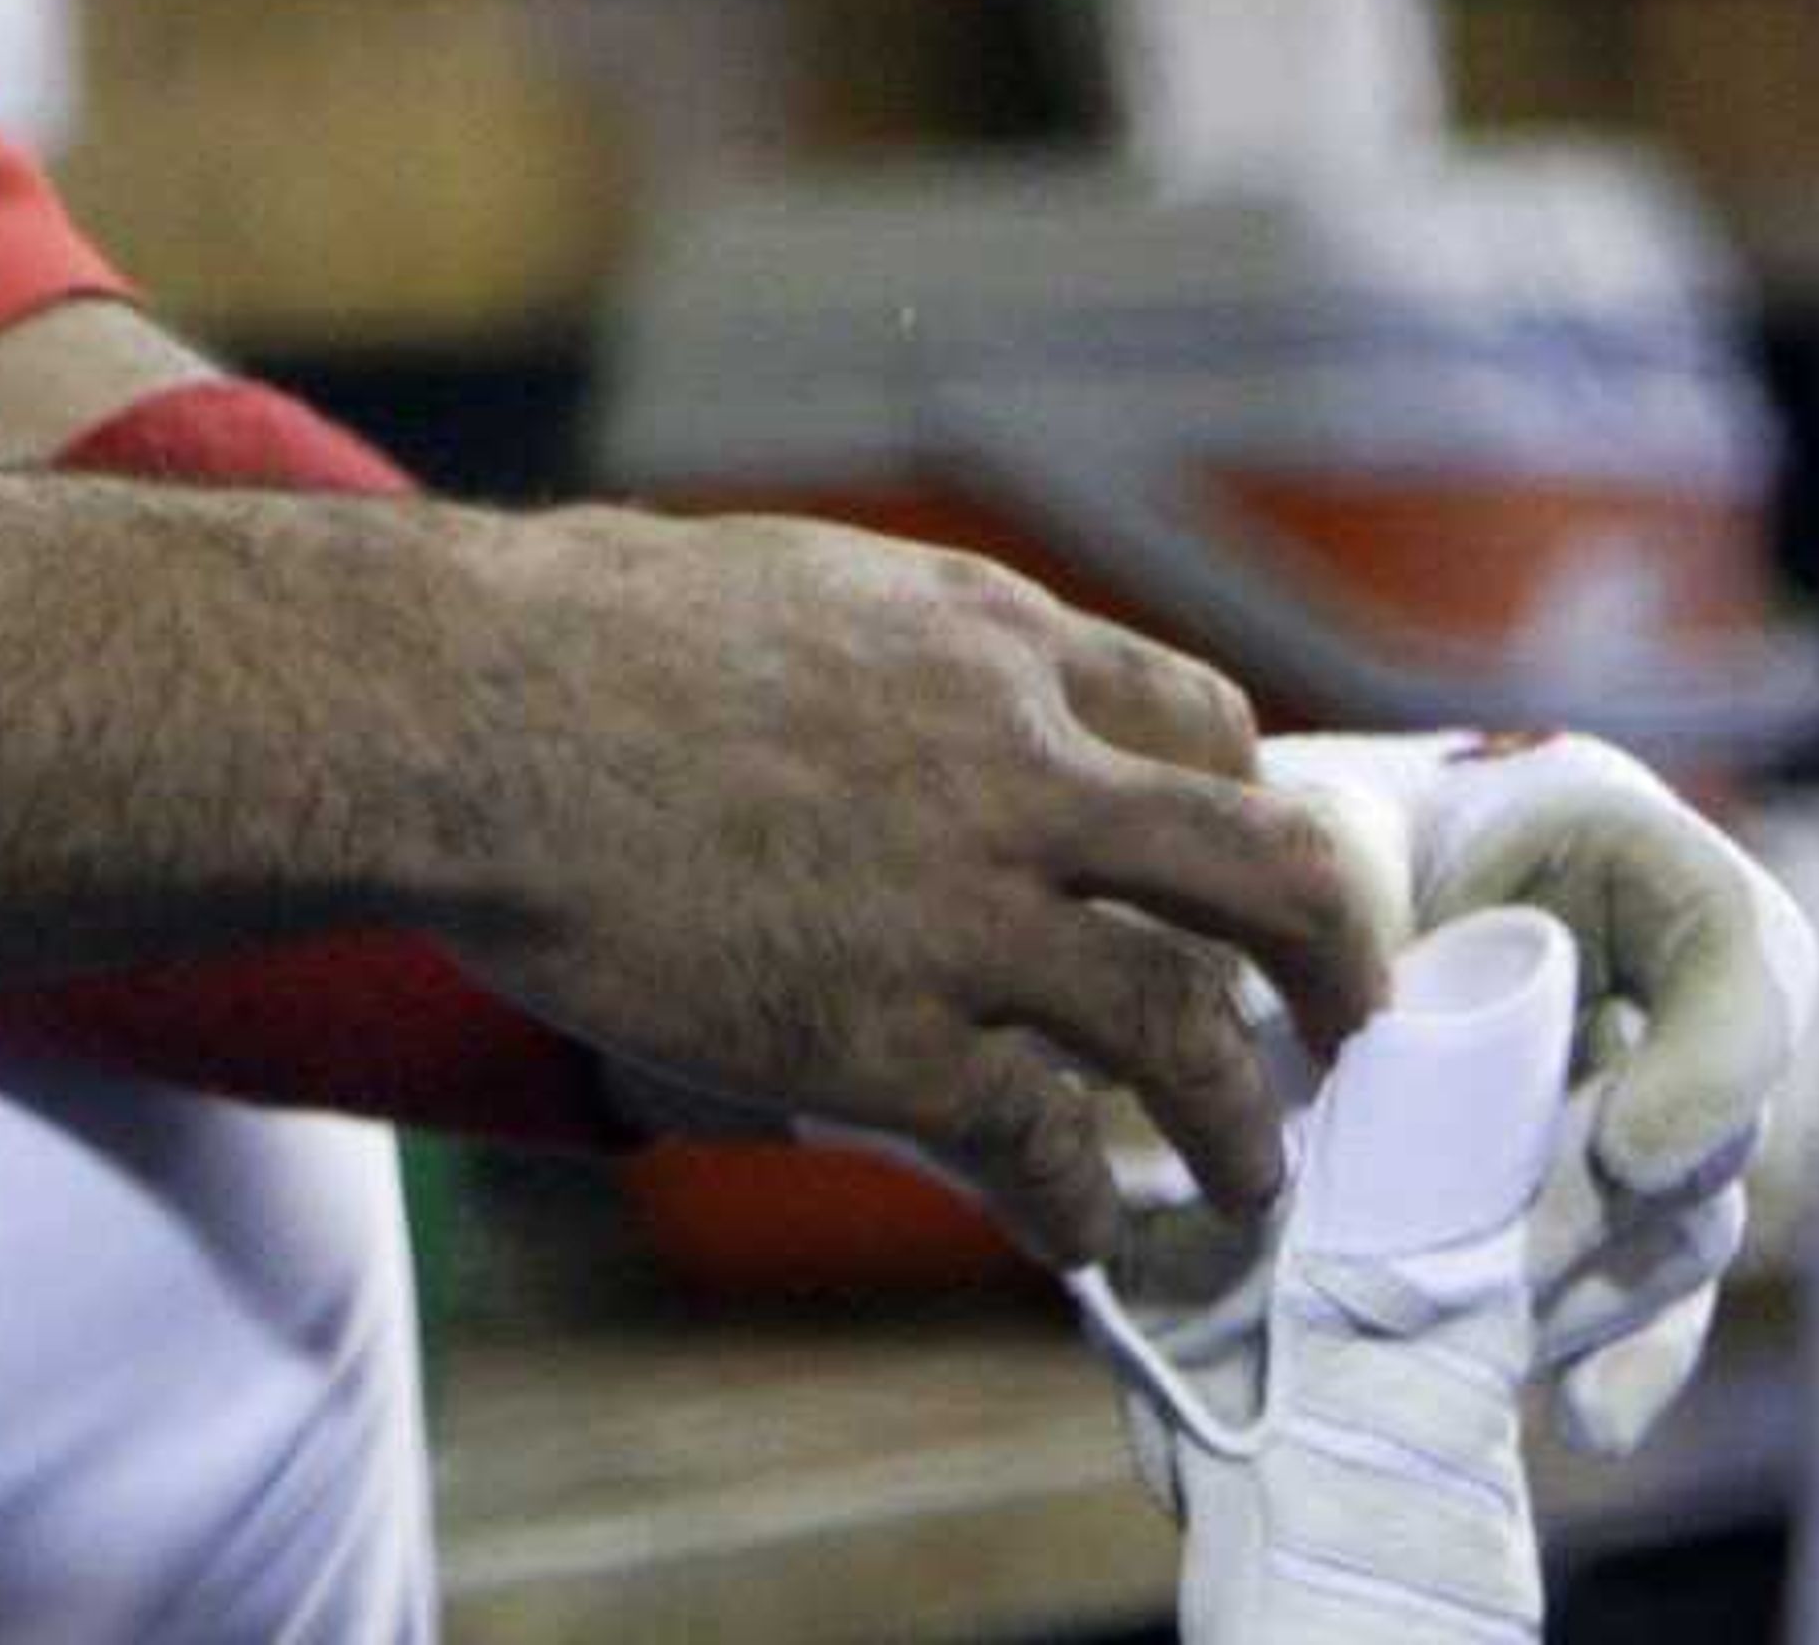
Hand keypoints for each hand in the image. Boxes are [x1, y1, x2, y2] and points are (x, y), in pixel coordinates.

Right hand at [457, 510, 1384, 1267]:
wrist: (475, 712)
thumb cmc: (584, 632)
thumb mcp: (794, 585)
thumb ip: (893, 653)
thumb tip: (905, 697)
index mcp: (990, 640)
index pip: (1204, 722)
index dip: (1244, 807)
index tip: (1244, 876)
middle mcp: (1016, 767)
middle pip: (1260, 871)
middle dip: (1332, 963)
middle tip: (1343, 1026)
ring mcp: (963, 912)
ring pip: (1188, 1035)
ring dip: (1239, 1126)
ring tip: (1246, 1180)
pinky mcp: (888, 1042)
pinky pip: (1044, 1152)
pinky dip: (1079, 1208)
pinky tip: (1075, 1234)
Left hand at [1261, 729, 1817, 1451]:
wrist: (1322, 879)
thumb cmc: (1341, 820)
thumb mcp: (1337, 808)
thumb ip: (1345, 860)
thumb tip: (1351, 1006)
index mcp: (1641, 874)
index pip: (1741, 968)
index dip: (1709, 1074)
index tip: (1623, 1150)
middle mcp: (1675, 1007)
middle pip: (1700, 1141)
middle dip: (1596, 1215)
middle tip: (1500, 1260)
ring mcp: (1650, 1122)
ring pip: (1673, 1239)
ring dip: (1585, 1293)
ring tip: (1483, 1328)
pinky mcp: (1604, 1222)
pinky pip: (1646, 1307)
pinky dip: (1620, 1367)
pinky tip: (1583, 1415)